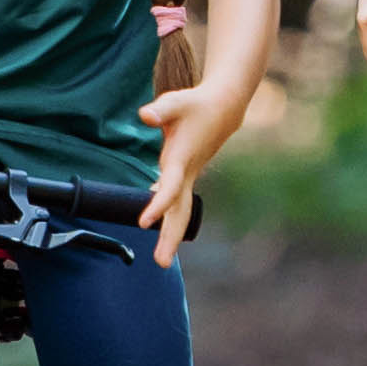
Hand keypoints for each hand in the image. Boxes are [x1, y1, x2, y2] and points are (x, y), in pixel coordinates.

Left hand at [136, 71, 251, 265]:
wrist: (223, 109)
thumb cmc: (196, 105)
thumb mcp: (176, 102)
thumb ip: (160, 110)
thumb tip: (145, 115)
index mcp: (181, 160)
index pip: (169, 189)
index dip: (157, 206)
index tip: (143, 223)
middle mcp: (185, 173)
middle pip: (179, 212)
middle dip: (170, 238)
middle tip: (161, 263)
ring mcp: (187, 176)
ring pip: (179, 211)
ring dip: (170, 234)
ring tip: (162, 258)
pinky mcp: (185, 175)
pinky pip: (176, 203)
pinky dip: (169, 216)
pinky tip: (156, 224)